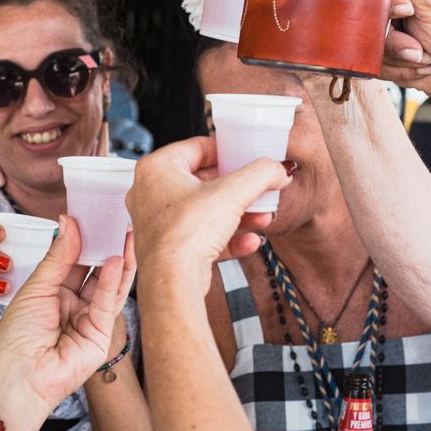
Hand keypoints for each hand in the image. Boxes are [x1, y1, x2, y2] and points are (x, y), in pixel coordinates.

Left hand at [0, 216, 135, 410]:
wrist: (17, 377)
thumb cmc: (16, 337)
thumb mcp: (36, 287)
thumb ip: (58, 256)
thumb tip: (69, 222)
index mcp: (54, 294)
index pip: (75, 261)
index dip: (84, 239)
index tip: (93, 215)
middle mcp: (74, 306)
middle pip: (96, 271)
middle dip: (107, 246)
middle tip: (118, 219)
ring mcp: (90, 321)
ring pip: (109, 285)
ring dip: (119, 259)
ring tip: (127, 232)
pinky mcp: (102, 335)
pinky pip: (109, 302)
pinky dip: (114, 280)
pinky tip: (116, 259)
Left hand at [127, 137, 286, 297]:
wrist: (174, 282)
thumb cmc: (187, 233)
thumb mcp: (233, 192)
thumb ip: (260, 174)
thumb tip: (278, 169)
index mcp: (156, 169)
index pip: (196, 148)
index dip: (226, 151)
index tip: (246, 157)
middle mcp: (152, 194)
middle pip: (204, 182)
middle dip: (238, 189)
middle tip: (260, 188)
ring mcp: (160, 223)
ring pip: (206, 212)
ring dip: (239, 214)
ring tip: (263, 216)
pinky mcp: (171, 250)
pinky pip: (203, 237)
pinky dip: (228, 238)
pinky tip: (251, 241)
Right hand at [378, 0, 430, 100]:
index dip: (385, 2)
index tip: (404, 11)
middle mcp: (397, 9)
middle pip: (370, 19)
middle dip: (395, 39)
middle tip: (418, 43)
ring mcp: (390, 34)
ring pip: (372, 45)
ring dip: (401, 57)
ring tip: (424, 57)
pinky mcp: (386, 58)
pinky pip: (375, 65)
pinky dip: (399, 71)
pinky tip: (419, 68)